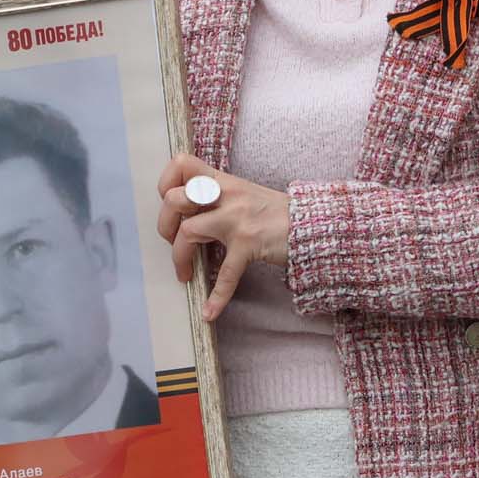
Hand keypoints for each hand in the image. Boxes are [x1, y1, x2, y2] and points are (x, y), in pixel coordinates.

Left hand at [156, 153, 290, 319]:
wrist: (313, 223)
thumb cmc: (277, 213)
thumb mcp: (244, 194)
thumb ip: (217, 197)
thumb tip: (186, 214)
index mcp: (224, 180)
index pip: (181, 165)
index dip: (166, 183)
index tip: (167, 203)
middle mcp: (227, 195)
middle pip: (174, 200)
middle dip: (164, 226)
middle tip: (172, 242)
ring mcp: (237, 219)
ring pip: (188, 232)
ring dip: (178, 257)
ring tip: (185, 273)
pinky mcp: (249, 244)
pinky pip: (226, 274)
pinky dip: (216, 296)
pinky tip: (210, 312)